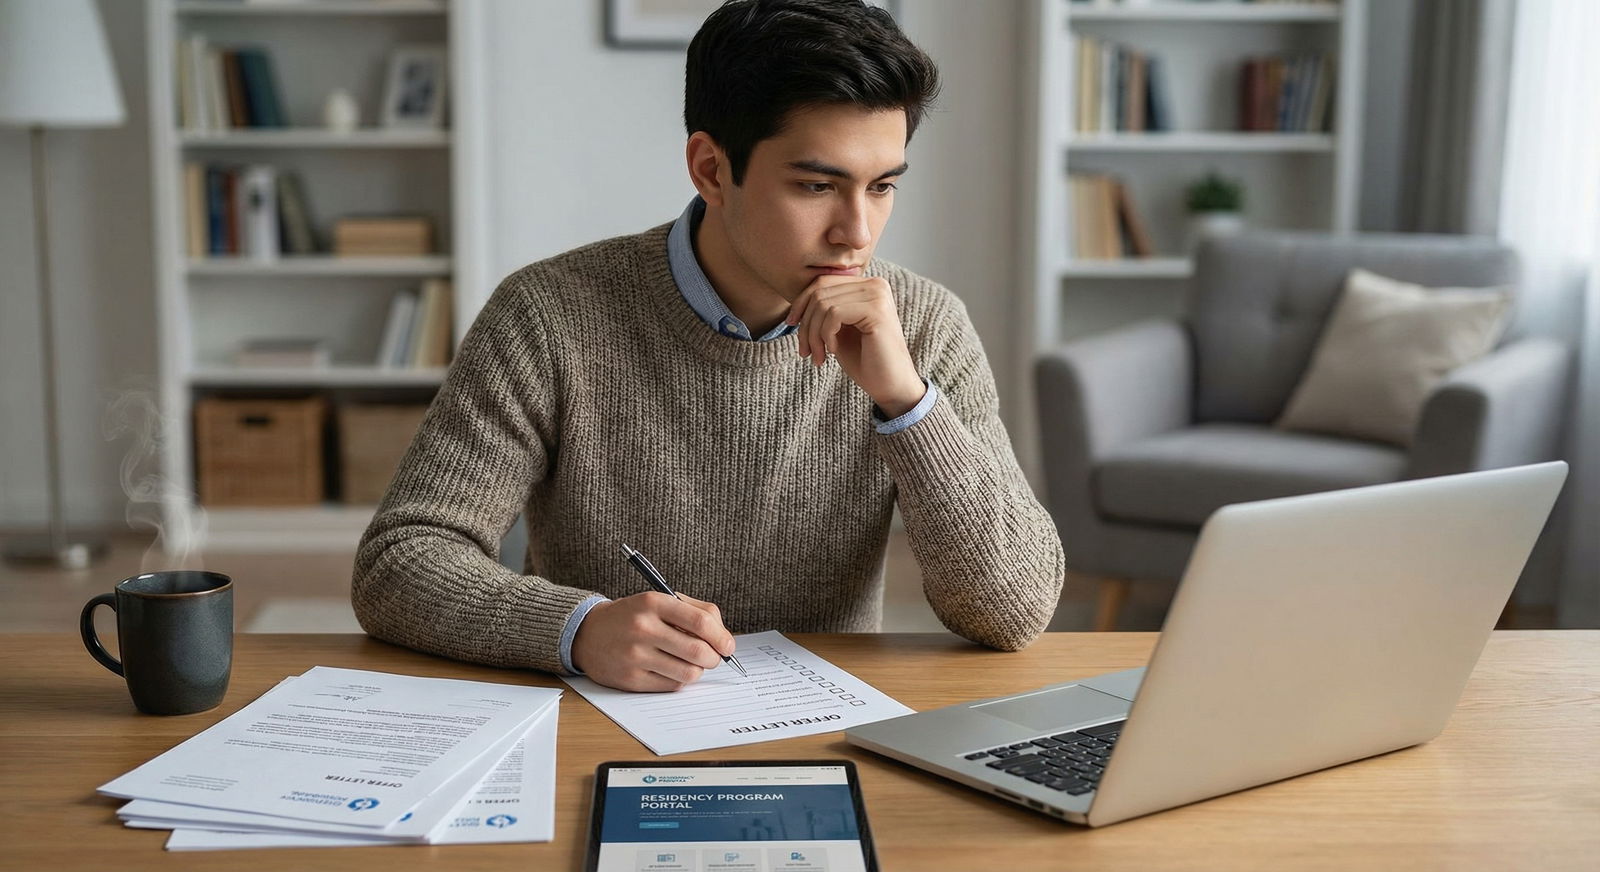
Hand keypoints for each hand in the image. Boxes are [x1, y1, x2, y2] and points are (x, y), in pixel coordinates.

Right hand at [571, 591, 735, 691]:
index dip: (722, 637)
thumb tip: (724, 637)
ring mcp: (635, 655)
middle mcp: (643, 628)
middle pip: (698, 651)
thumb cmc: (633, 616)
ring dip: (697, 671)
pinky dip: (678, 680)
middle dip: (714, 658)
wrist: (588, 634)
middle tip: (714, 658)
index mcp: (654, 603)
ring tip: (690, 663)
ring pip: (688, 673)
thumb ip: (695, 611)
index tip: (728, 646)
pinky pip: (671, 686)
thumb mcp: (659, 600)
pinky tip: (670, 669)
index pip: (701, 622)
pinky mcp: (630, 679)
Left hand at [787, 275, 925, 417]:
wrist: (890, 386)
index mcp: (867, 285)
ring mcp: (878, 295)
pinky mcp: (877, 311)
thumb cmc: (865, 360)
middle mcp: (875, 285)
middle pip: (820, 292)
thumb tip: (797, 299)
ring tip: (818, 356)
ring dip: (813, 334)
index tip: (791, 325)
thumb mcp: (838, 329)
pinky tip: (833, 351)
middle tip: (805, 351)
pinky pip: (834, 314)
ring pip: (823, 304)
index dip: (801, 303)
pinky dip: (825, 335)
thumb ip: (824, 309)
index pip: (823, 282)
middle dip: (805, 323)